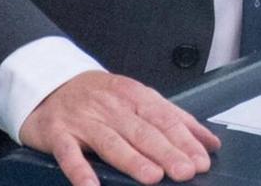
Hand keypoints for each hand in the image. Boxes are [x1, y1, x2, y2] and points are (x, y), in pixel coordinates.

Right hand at [19, 70, 220, 185]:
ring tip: (152, 177)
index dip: (185, 141)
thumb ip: (175, 120)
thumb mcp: (140, 100)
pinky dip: (80, 170)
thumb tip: (210, 142)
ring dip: (133, 160)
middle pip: (143, 131)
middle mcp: (111, 107)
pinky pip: (69, 153)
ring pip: (112, 142)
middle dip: (166, 152)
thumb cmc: (102, 97)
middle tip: (185, 171)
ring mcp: (84, 120)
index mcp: (135, 96)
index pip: (165, 119)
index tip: (202, 161)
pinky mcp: (58, 133)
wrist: (50, 85)